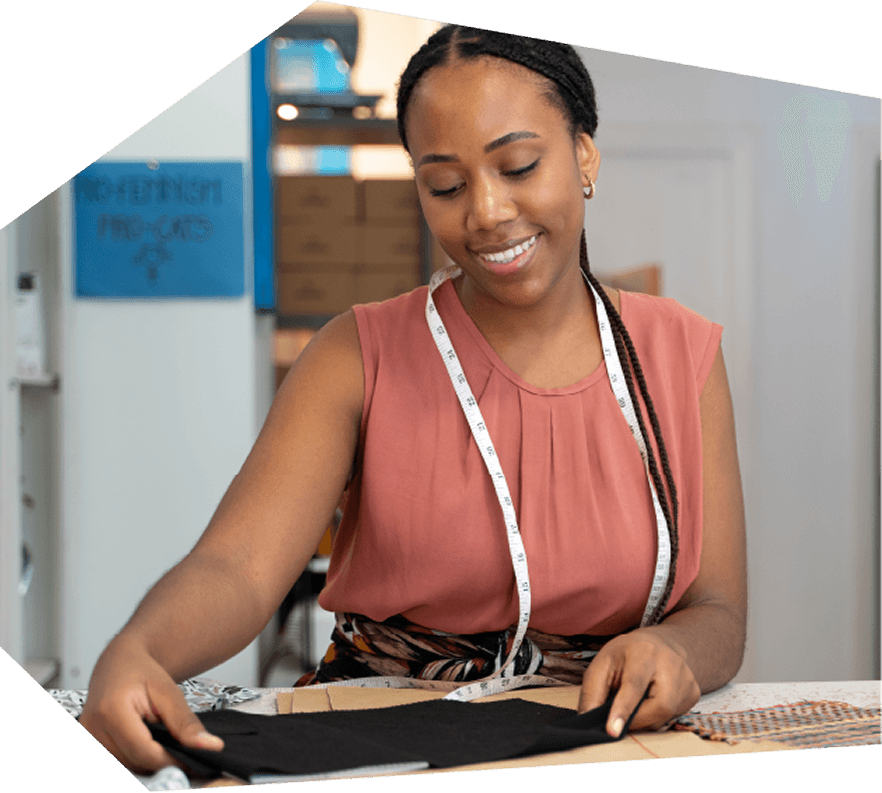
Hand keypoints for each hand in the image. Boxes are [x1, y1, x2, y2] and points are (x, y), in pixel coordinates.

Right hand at [78, 635, 223, 773]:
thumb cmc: (142, 673)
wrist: (118, 663)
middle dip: (159, 761)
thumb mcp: (170, 693)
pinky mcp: (86, 745)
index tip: (190, 760)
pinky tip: (144, 744)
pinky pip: (115, 763)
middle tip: (178, 748)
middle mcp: (91, 728)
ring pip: (124, 767)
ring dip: (145, 761)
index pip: (142, 751)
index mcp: (111, 711)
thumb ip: (187, 723)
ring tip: (159, 740)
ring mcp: (85, 739)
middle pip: (132, 763)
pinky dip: (133, 759)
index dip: (169, 761)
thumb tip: (210, 746)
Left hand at [577, 629, 700, 736]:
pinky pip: (674, 717)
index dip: (622, 709)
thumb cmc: (625, 655)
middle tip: (621, 720)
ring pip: (667, 715)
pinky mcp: (694, 692)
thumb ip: (592, 692)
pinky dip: (658, 716)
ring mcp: (687, 678)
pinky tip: (651, 700)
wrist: (656, 644)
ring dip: (646, 718)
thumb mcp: (602, 664)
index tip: (612, 731)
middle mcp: (671, 663)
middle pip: (659, 705)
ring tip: (636, 702)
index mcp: (643, 652)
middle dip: (637, 720)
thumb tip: (587, 720)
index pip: (634, 685)